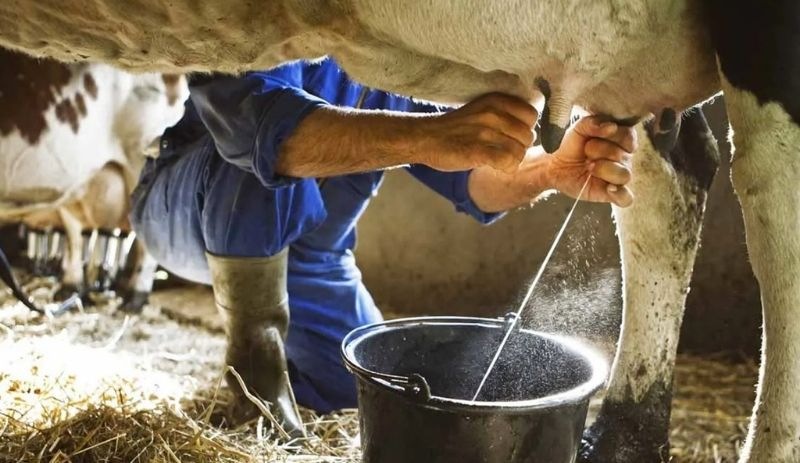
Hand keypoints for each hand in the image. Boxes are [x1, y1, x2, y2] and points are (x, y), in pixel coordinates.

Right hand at [410, 93, 537, 172]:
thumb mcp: (481, 110)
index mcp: (496, 100)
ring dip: (512, 160)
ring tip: (497, 159)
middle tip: (502, 150)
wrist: (425, 138)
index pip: (531, 115)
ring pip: (520, 151)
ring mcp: (485, 132)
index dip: (525, 129)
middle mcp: (493, 113)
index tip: (512, 136)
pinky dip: (506, 168)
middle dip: (519, 147)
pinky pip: (509, 162)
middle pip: (528, 135)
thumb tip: (531, 129)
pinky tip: (495, 166)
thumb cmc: (455, 128)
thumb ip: (505, 114)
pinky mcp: (478, 151)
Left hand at [544, 116, 636, 206]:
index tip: (592, 137)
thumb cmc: (573, 146)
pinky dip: (620, 194)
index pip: (628, 136)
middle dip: (599, 152)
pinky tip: (608, 188)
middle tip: (586, 153)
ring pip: (625, 175)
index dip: (611, 136)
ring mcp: (619, 176)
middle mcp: (624, 158)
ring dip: (604, 170)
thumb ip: (593, 123)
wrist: (557, 166)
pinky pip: (626, 198)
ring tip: (589, 167)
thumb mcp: (578, 129)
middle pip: (622, 155)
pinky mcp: (612, 194)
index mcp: (621, 140)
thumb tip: (611, 127)